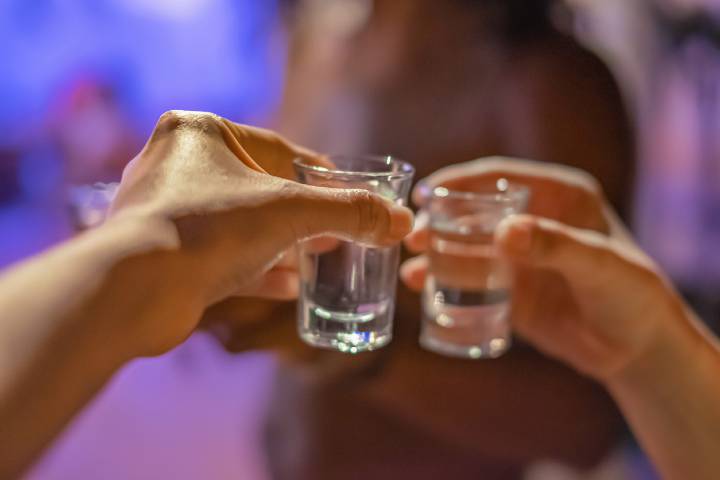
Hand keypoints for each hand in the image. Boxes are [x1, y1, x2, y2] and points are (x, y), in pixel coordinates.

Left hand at [108, 111, 412, 355]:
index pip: (277, 148)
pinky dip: (254, 267)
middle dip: (300, 214)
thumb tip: (402, 221)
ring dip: (279, 243)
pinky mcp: (159, 253)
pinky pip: (218, 253)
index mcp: (198, 132)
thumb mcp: (293, 212)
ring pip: (238, 223)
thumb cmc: (211, 228)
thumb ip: (350, 212)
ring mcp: (162, 211)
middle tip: (334, 234)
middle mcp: (173, 164)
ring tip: (315, 259)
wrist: (136, 289)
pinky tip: (288, 287)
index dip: (320, 175)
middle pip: (258, 188)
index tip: (348, 196)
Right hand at [401, 157, 691, 382]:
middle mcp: (534, 220)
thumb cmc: (633, 295)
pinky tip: (420, 285)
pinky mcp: (509, 288)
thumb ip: (557, 246)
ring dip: (436, 252)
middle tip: (412, 236)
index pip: (500, 176)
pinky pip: (470, 279)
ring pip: (467, 246)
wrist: (637, 349)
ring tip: (412, 266)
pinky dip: (443, 280)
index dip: (459, 181)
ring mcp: (519, 255)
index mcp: (561, 196)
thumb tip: (505, 232)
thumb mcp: (601, 265)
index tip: (425, 193)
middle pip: (475, 212)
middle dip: (440, 222)